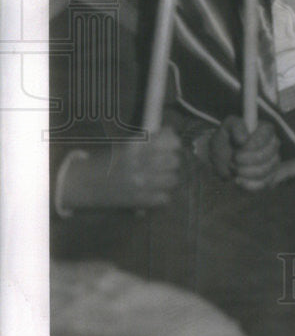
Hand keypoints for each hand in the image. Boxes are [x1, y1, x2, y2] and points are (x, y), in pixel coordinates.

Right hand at [61, 128, 181, 209]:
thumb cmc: (103, 161)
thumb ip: (149, 141)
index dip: (173, 143)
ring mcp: (141, 183)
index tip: (171, 144)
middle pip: (174, 160)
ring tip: (158, 178)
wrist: (80, 183)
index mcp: (136, 146)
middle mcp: (141, 163)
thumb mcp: (125, 145)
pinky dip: (161, 195)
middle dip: (171, 160)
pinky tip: (152, 191)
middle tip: (163, 163)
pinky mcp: (139, 201)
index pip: (171, 141)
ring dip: (168, 178)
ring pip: (173, 179)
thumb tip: (171, 134)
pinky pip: (164, 197)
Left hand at [209, 116, 280, 190]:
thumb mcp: (227, 128)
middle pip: (266, 155)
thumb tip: (243, 139)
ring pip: (265, 171)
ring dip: (245, 172)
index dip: (252, 145)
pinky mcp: (269, 178)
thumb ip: (236, 128)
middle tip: (232, 160)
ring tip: (233, 168)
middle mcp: (273, 145)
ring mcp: (273, 162)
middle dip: (246, 161)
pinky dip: (248, 184)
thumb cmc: (226, 139)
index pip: (266, 137)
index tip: (237, 151)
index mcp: (266, 129)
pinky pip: (263, 184)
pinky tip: (238, 180)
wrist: (222, 156)